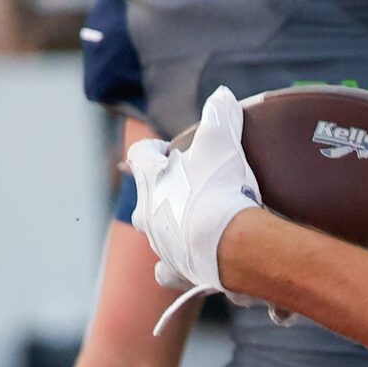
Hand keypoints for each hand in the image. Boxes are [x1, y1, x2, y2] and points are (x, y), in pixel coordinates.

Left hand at [123, 85, 261, 298]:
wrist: (227, 244)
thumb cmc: (218, 188)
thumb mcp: (221, 141)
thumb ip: (219, 115)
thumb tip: (220, 94)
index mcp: (152, 180)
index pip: (140, 156)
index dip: (152, 150)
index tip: (165, 150)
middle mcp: (148, 215)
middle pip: (145, 200)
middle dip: (161, 194)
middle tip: (185, 188)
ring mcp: (161, 246)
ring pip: (158, 236)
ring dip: (173, 229)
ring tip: (197, 226)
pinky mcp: (178, 272)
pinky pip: (170, 273)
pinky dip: (180, 268)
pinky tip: (194, 265)